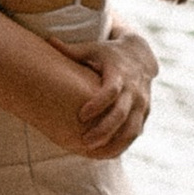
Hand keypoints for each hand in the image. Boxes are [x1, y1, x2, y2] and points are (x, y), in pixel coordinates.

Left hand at [75, 27, 157, 156]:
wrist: (140, 56)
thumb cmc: (108, 54)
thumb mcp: (92, 49)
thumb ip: (71, 50)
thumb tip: (48, 40)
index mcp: (120, 74)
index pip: (111, 92)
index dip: (97, 104)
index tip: (81, 115)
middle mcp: (134, 90)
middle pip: (121, 115)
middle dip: (104, 130)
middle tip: (84, 142)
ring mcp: (142, 103)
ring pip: (132, 129)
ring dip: (114, 143)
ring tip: (94, 153)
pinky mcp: (145, 113)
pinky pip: (135, 133)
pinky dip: (122, 145)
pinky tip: (106, 154)